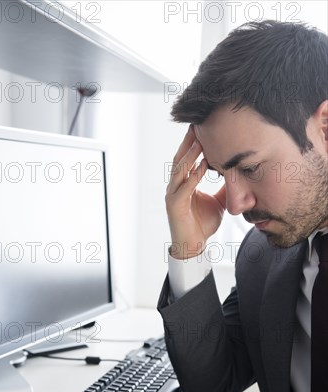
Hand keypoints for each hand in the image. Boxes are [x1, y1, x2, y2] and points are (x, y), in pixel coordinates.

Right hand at [165, 125, 225, 259]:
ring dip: (190, 154)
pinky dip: (194, 175)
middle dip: (189, 142)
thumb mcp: (219, 201)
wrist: (194, 246)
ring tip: (199, 139)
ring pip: (180, 169)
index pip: (187, 158)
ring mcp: (173, 195)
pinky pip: (185, 187)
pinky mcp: (175, 205)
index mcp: (184, 183)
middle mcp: (175, 186)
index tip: (203, 128)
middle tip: (198, 124)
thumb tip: (238, 175)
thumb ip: (225, 188)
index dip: (193, 143)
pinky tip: (202, 165)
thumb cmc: (203, 225)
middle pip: (180, 158)